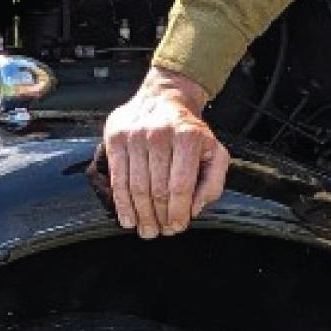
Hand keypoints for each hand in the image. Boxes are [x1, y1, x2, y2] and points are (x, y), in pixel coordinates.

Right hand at [101, 69, 231, 237]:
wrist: (164, 97)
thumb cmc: (190, 132)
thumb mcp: (214, 152)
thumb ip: (213, 183)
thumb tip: (193, 209)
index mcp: (188, 136)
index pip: (180, 185)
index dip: (178, 212)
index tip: (177, 227)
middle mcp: (159, 133)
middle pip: (156, 188)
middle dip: (159, 217)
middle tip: (160, 232)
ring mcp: (134, 134)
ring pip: (136, 186)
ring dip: (141, 215)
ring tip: (145, 230)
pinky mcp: (115, 136)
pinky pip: (117, 177)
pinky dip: (121, 202)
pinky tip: (127, 219)